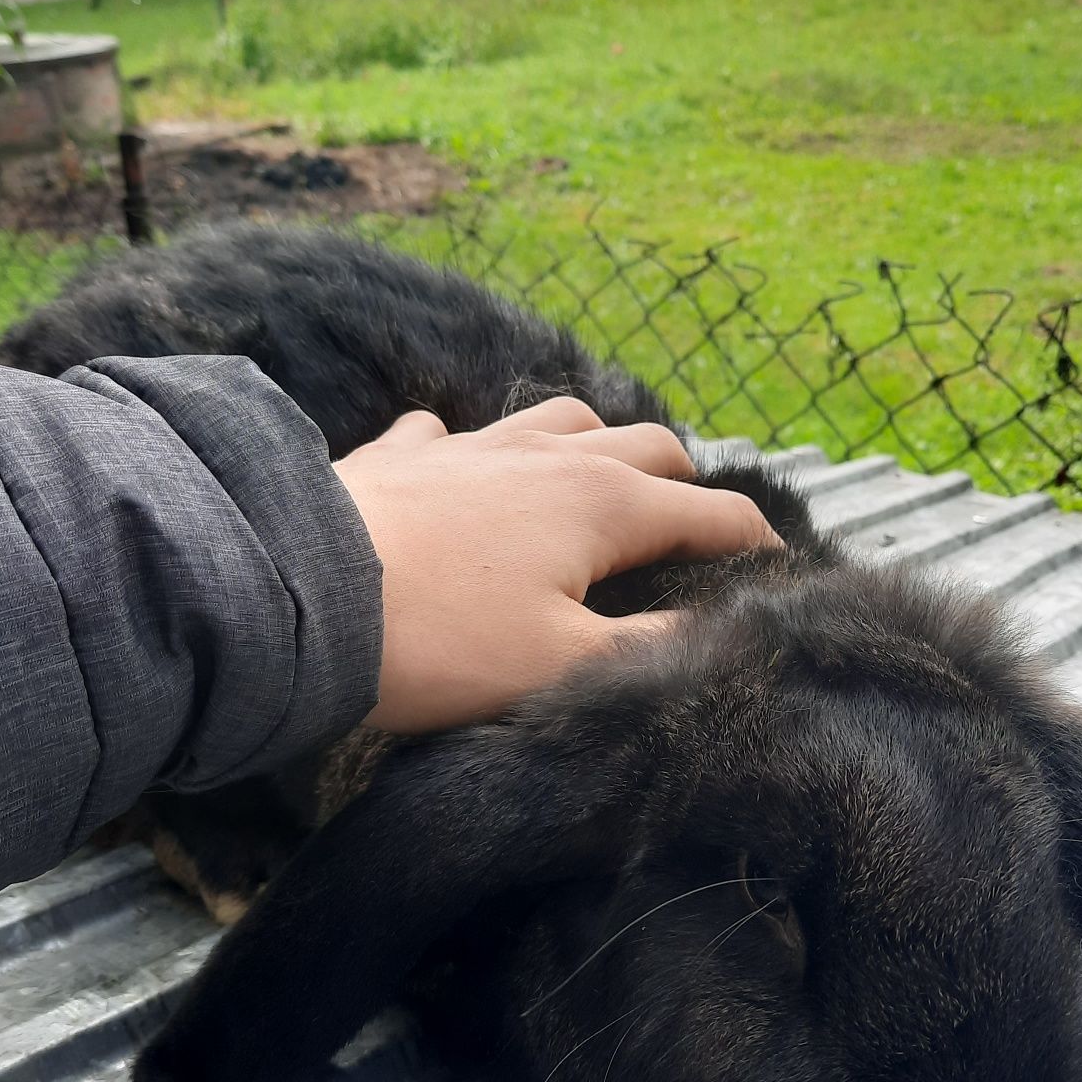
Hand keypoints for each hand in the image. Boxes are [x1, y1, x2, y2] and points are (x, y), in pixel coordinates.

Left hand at [333, 398, 780, 731]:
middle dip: (683, 480)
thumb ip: (646, 652)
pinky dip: (477, 445)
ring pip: (561, 417)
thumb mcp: (559, 664)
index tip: (780, 565)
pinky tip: (465, 464)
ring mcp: (472, 446)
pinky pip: (454, 429)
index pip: (706, 514)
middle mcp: (547, 457)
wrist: (301, 591)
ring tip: (601, 474)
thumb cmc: (439, 640)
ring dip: (596, 441)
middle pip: (645, 445)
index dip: (754, 541)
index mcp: (602, 505)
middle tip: (694, 521)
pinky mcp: (403, 454)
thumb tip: (713, 637)